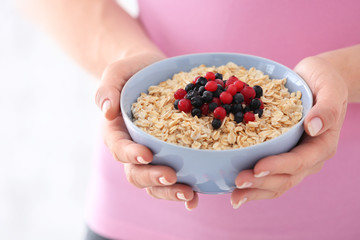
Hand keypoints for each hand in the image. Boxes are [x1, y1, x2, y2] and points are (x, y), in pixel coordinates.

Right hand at [95, 52, 198, 209]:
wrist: (150, 72)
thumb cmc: (132, 71)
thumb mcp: (117, 72)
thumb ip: (108, 88)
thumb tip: (106, 110)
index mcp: (116, 131)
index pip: (119, 147)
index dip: (130, 154)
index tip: (147, 155)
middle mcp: (132, 148)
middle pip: (136, 173)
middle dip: (153, 178)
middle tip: (172, 177)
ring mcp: (151, 155)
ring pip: (154, 182)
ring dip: (170, 191)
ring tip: (189, 194)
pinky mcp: (169, 155)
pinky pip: (173, 177)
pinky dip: (182, 190)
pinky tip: (197, 196)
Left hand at [231, 56, 348, 208]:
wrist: (316, 81)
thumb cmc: (325, 82)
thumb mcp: (330, 88)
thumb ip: (326, 108)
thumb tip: (313, 126)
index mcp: (322, 145)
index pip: (299, 161)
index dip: (278, 166)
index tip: (257, 168)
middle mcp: (309, 158)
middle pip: (286, 178)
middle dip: (261, 183)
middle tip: (238, 183)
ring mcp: (295, 159)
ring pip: (276, 183)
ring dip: (255, 191)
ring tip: (234, 196)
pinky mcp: (282, 156)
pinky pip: (269, 175)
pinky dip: (254, 184)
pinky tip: (235, 188)